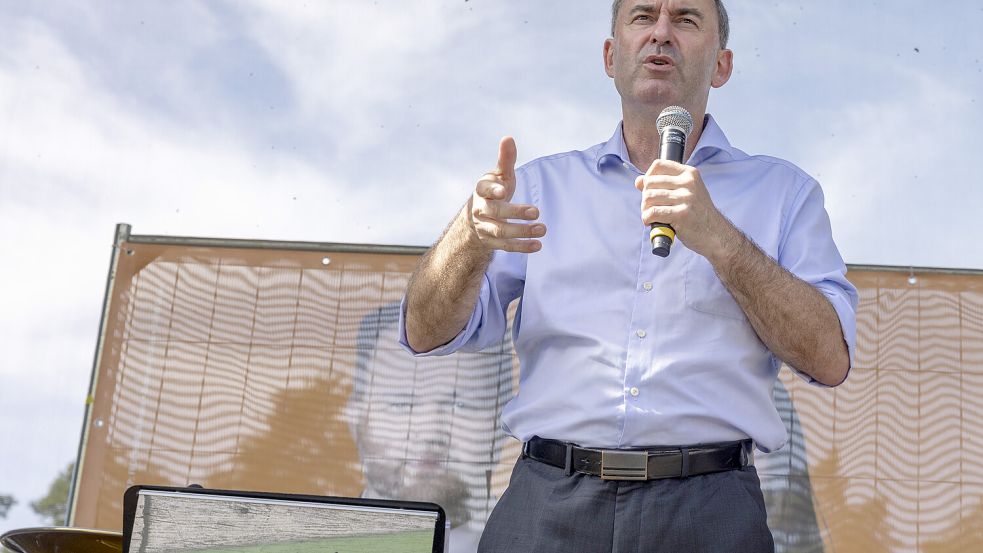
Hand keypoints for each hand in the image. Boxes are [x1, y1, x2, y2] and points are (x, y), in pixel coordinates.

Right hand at [470, 137, 546, 252]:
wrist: (477, 219)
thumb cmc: (494, 191)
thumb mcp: (499, 175)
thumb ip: (505, 160)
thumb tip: (508, 138)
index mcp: (482, 191)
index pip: (484, 190)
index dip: (493, 191)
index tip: (504, 191)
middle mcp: (480, 210)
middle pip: (495, 212)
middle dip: (515, 212)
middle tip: (536, 211)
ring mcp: (485, 227)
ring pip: (501, 231)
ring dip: (522, 231)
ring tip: (543, 229)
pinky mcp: (492, 242)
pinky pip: (506, 246)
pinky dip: (522, 247)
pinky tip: (538, 245)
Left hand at [635, 159, 733, 258]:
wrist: (715, 234)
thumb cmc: (697, 213)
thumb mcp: (686, 193)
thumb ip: (663, 184)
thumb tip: (638, 181)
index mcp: (690, 174)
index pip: (659, 165)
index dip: (648, 177)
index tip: (649, 189)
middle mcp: (688, 183)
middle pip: (650, 183)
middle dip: (645, 197)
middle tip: (650, 207)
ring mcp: (686, 198)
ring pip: (649, 198)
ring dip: (645, 209)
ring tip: (651, 216)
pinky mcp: (681, 214)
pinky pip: (652, 212)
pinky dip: (647, 218)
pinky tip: (651, 222)